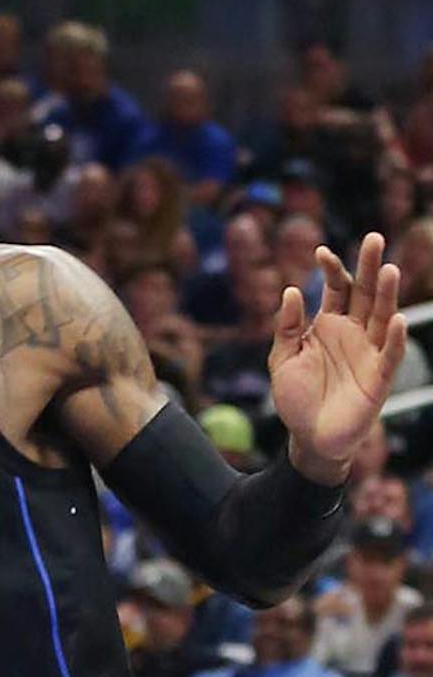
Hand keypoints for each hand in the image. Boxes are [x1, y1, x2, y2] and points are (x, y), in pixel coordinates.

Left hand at [269, 233, 406, 479]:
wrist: (309, 438)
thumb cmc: (296, 399)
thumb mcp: (282, 360)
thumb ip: (286, 328)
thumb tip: (291, 290)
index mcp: (328, 325)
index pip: (336, 289)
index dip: (331, 269)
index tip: (320, 252)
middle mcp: (353, 332)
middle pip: (365, 293)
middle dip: (368, 267)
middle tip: (373, 238)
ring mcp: (369, 351)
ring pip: (381, 316)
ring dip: (386, 294)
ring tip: (387, 270)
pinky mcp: (379, 376)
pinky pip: (390, 354)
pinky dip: (393, 337)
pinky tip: (395, 319)